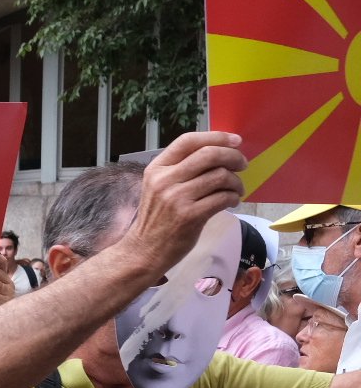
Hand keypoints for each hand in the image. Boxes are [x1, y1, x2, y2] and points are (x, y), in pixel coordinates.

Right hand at [123, 131, 247, 273]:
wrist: (145, 250)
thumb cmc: (157, 218)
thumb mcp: (159, 187)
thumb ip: (181, 169)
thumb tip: (219, 153)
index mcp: (157, 168)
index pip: (188, 141)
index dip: (216, 137)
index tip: (236, 141)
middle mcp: (165, 180)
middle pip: (209, 155)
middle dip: (233, 157)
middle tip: (242, 165)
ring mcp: (177, 198)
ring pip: (220, 176)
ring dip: (236, 182)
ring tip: (236, 190)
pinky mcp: (190, 216)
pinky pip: (223, 197)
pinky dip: (233, 197)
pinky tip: (231, 202)